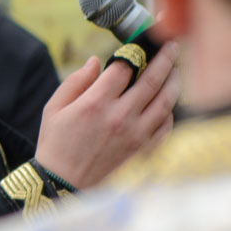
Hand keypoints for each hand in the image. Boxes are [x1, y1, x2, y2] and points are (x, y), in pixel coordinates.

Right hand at [33, 40, 179, 188]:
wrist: (63, 185)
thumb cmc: (56, 145)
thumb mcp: (53, 109)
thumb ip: (75, 82)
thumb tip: (95, 61)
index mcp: (95, 103)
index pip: (124, 67)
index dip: (134, 52)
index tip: (139, 45)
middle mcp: (120, 116)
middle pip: (152, 79)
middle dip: (165, 58)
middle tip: (172, 45)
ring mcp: (136, 135)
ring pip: (166, 101)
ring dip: (174, 81)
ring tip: (176, 71)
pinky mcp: (145, 151)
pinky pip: (166, 125)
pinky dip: (170, 111)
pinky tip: (167, 103)